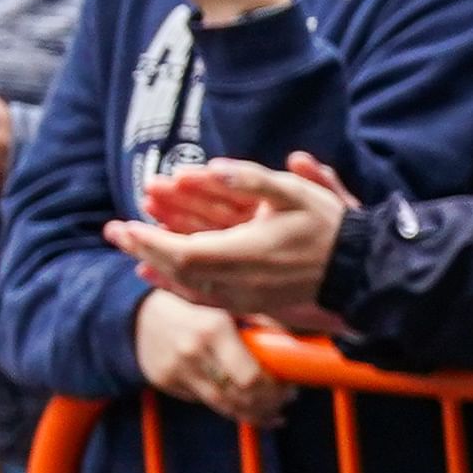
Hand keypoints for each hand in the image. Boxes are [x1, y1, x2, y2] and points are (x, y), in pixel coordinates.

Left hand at [112, 157, 351, 334]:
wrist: (359, 268)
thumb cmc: (328, 226)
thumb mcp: (294, 191)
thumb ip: (250, 179)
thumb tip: (211, 167)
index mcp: (246, 252)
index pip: (183, 252)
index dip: (149, 241)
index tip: (122, 225)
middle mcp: (240, 280)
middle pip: (177, 270)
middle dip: (142, 248)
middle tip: (112, 231)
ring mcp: (245, 297)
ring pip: (187, 286)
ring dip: (154, 265)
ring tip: (128, 247)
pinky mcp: (251, 304)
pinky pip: (203, 299)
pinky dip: (174, 287)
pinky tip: (154, 276)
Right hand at [131, 286, 291, 426]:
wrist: (138, 313)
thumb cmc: (191, 307)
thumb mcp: (227, 307)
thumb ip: (260, 326)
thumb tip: (293, 348)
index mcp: (212, 328)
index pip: (250, 378)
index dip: (274, 390)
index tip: (287, 387)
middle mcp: (192, 352)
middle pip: (239, 397)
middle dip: (267, 405)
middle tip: (282, 401)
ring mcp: (175, 369)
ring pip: (223, 407)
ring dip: (251, 413)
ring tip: (269, 413)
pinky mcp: (165, 382)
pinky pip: (204, 401)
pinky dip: (226, 407)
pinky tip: (242, 407)